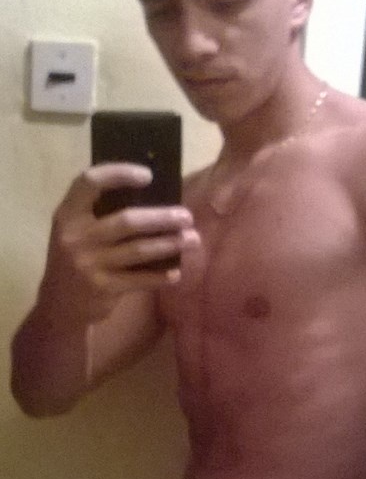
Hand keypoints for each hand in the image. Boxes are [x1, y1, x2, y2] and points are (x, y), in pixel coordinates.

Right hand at [46, 163, 199, 319]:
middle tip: (187, 216)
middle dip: (162, 217)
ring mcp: (89, 264)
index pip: (89, 182)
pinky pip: (140, 279)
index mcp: (68, 214)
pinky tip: (176, 272)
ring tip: (193, 240)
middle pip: (127, 220)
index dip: (118, 173)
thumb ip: (99, 213)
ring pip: (139, 250)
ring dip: (170, 244)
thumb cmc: (78, 257)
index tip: (148, 175)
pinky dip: (161, 276)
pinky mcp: (103, 288)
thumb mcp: (76, 231)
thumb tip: (153, 194)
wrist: (59, 305)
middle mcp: (76, 236)